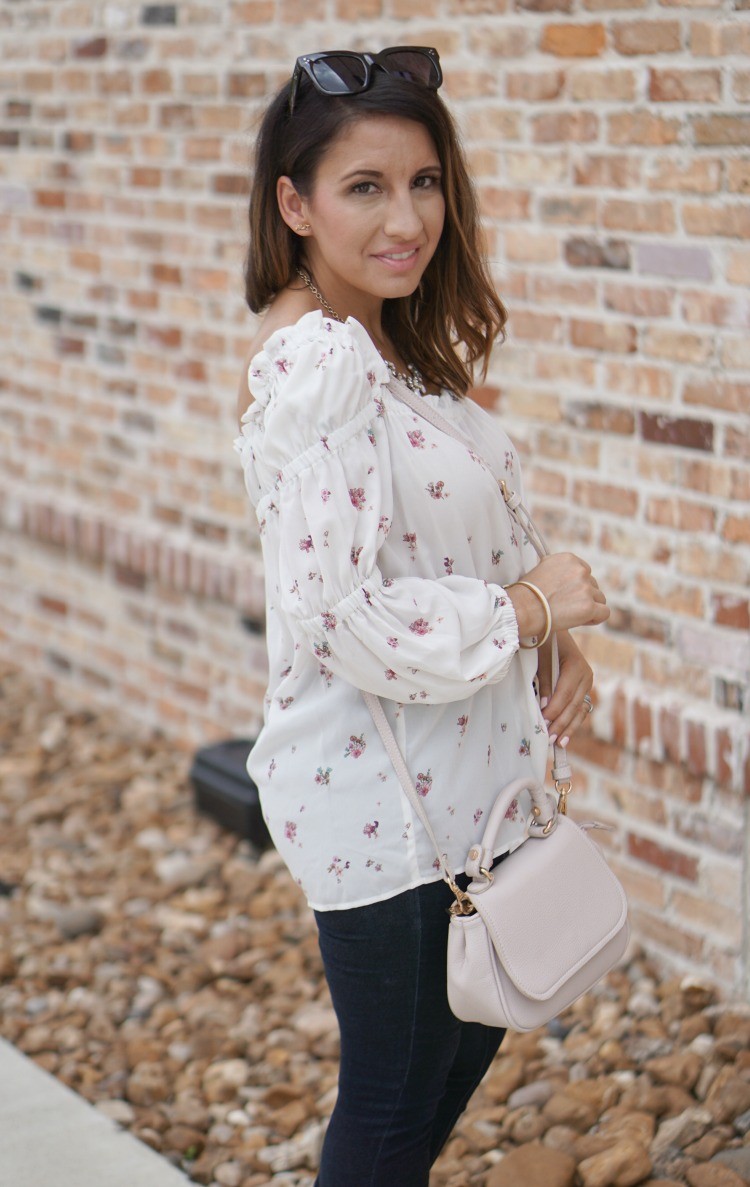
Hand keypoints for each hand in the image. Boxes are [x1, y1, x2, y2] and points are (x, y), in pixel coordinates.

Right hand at [508, 552, 608, 636]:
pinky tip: (581, 621)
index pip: (584, 572)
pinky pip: (604, 613)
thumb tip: (565, 579)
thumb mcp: (541, 569)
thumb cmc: (526, 594)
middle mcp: (580, 570)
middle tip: (566, 608)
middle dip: (583, 597)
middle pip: (593, 585)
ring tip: (570, 615)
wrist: (522, 609)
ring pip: (599, 599)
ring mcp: (586, 588)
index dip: (577, 586)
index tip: (566, 595)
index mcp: (569, 559)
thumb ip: (559, 571)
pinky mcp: (589, 606)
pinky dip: (595, 619)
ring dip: (589, 608)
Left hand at [537, 631, 592, 747]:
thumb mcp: (542, 658)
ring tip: (559, 743)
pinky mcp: (584, 688)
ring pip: (579, 709)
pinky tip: (566, 736)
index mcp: (576, 665)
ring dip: (569, 727)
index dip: (555, 709)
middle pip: (574, 704)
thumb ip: (544, 681)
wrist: (556, 628)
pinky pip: (580, 708)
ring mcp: (587, 682)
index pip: (565, 693)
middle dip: (561, 722)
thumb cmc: (545, 641)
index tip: (543, 722)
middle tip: (550, 738)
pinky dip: (572, 722)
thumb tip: (545, 706)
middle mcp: (586, 675)